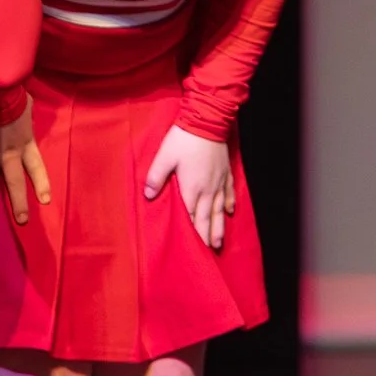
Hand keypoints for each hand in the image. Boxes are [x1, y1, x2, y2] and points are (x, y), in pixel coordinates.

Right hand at [0, 96, 50, 224]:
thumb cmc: (13, 97)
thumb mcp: (27, 107)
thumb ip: (26, 118)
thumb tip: (25, 116)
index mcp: (25, 144)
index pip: (36, 168)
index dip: (41, 184)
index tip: (45, 201)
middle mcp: (9, 154)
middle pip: (15, 183)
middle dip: (18, 203)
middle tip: (21, 220)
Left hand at [144, 125, 233, 249]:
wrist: (207, 121)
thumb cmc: (184, 139)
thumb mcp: (164, 156)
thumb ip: (155, 177)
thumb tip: (147, 195)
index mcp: (191, 188)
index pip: (191, 216)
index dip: (192, 233)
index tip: (193, 249)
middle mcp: (207, 189)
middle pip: (207, 218)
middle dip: (207, 236)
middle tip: (208, 253)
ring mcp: (219, 182)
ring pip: (219, 210)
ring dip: (219, 227)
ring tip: (219, 242)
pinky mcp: (226, 173)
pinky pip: (228, 193)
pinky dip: (228, 204)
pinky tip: (229, 212)